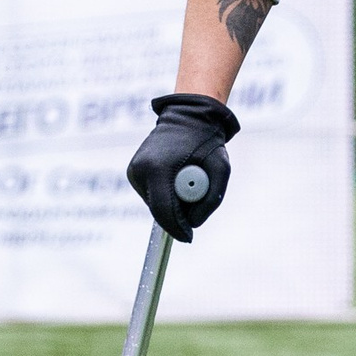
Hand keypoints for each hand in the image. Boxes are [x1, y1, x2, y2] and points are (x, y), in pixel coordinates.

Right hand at [126, 93, 238, 240]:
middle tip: (197, 197)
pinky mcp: (133, 171)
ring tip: (186, 176)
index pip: (164, 211)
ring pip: (155, 203)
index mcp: (159, 168)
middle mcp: (141, 170)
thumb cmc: (207, 142)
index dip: (177, 229)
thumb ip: (211, 200)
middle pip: (158, 210)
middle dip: (178, 214)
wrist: (188, 117)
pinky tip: (175, 174)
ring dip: (172, 200)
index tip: (189, 238)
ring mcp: (134, 170)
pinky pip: (152, 194)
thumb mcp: (222, 169)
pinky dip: (165, 192)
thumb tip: (193, 224)